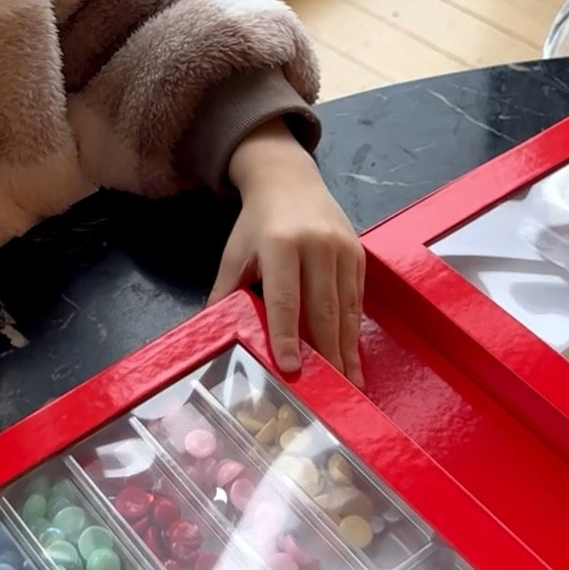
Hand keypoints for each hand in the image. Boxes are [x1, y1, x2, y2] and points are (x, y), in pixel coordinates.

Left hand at [208, 120, 364, 385]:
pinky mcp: (358, 253)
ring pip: (344, 308)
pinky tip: (352, 358)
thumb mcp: (235, 252)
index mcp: (280, 244)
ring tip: (347, 385)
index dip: (287, 335)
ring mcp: (341, 248)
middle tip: (327, 390)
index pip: (284, 299)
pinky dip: (354, 332)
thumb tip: (210, 332)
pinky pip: (356, 300)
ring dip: (345, 350)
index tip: (291, 368)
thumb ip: (225, 292)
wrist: (288, 180)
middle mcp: (316, 245)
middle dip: (324, 353)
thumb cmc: (256, 223)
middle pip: (321, 309)